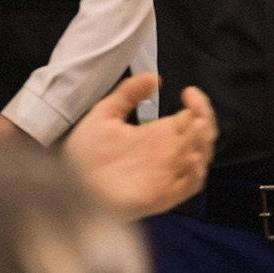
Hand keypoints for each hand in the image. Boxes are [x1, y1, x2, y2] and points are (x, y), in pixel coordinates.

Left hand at [64, 74, 216, 219]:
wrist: (68, 183)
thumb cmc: (85, 155)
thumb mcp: (104, 114)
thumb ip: (127, 93)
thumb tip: (153, 78)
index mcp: (157, 134)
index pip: (191, 117)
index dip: (198, 103)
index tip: (188, 91)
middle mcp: (166, 153)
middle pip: (201, 135)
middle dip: (204, 118)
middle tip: (195, 108)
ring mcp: (166, 174)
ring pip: (200, 157)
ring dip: (203, 141)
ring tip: (196, 125)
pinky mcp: (163, 194)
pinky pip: (188, 186)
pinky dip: (195, 173)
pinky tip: (191, 157)